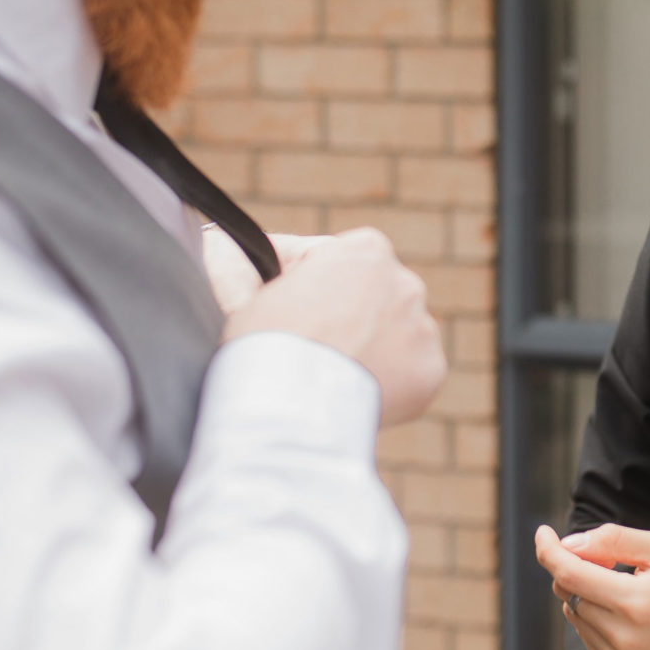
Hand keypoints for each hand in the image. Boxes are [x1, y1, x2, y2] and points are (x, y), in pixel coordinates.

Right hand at [224, 228, 445, 425]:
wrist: (294, 408)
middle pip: (369, 298)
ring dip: (369, 349)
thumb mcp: (241, 288)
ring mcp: (423, 328)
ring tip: (328, 376)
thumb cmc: (263, 343)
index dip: (304, 285)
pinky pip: (409, 373)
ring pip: (392, 335)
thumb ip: (236, 260)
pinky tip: (355, 394)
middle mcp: (406, 282)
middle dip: (344, 316)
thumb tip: (218, 241)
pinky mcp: (430, 371)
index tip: (286, 311)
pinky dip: (388, 384)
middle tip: (308, 349)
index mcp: (366, 250)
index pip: (334, 260)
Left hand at [534, 524, 649, 649]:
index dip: (549, 550)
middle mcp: (621, 636)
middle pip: (567, 592)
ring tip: (623, 589)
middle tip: (608, 560)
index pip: (569, 573)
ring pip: (573, 614)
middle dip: (576, 568)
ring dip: (585, 594)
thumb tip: (570, 544)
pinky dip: (593, 618)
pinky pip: (585, 636)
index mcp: (633, 601)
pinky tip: (623, 614)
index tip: (544, 533)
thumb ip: (614, 539)